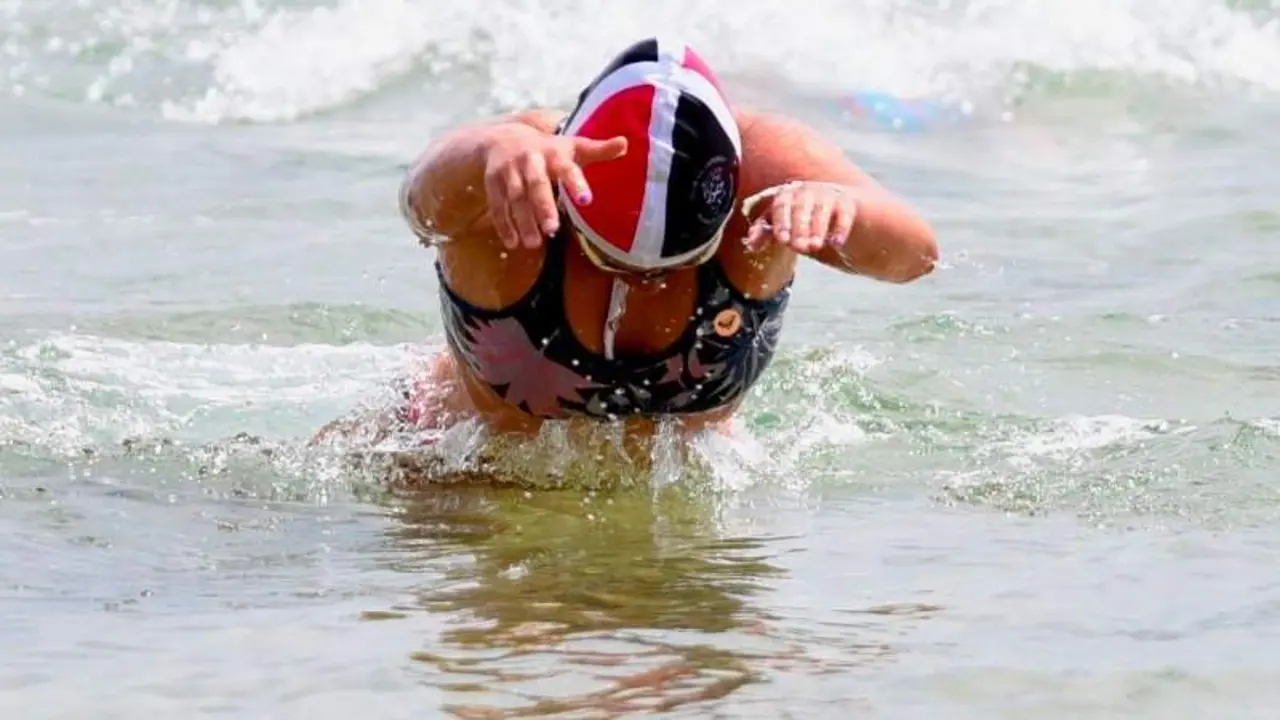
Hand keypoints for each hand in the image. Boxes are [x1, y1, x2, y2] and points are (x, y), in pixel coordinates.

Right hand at [482, 125, 627, 249]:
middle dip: (543, 206)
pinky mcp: (493, 181)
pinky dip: (504, 224)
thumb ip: (598, 150)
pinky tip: (512, 242)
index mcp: (554, 152)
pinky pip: (497, 204)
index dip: (575, 184)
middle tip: (552, 229)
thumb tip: (625, 144)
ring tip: (533, 244)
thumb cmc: (547, 148)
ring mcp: (510, 170)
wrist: (503, 137)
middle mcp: (531, 160)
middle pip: (536, 184)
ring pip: (516, 197)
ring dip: (523, 221)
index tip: (586, 201)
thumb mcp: (572, 146)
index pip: (567, 168)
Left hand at [744, 181, 856, 254]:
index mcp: (788, 195)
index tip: (783, 240)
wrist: (839, 212)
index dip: (781, 222)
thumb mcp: (784, 225)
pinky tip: (837, 243)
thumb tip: (750, 245)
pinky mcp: (848, 202)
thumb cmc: (803, 220)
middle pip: (800, 206)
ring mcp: (829, 194)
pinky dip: (840, 227)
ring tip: (815, 246)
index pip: (781, 204)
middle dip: (799, 228)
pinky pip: (845, 212)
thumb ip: (766, 231)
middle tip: (800, 248)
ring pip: (822, 209)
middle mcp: (807, 190)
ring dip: (817, 228)